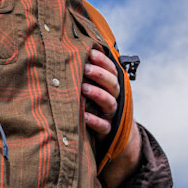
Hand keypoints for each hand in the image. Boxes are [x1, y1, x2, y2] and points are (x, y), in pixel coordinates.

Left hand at [82, 46, 140, 187]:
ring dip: (98, 94)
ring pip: (109, 102)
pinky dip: (95, 121)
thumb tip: (72, 52)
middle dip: (100, 75)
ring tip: (83, 88)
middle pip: (112, 84)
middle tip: (86, 68)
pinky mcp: (107, 131)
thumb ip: (89, 75)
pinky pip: (103, 126)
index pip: (112, 70)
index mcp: (112, 86)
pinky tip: (84, 116)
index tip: (91, 52)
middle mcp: (115, 98)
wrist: (112, 135)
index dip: (103, 61)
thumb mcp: (95, 89)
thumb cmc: (96, 106)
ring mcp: (112, 115)